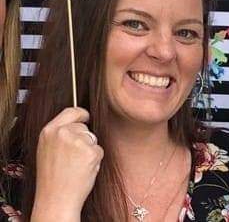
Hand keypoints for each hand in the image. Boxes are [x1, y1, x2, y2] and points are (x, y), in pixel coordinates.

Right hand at [31, 107, 103, 221]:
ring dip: (89, 150)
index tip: (86, 116)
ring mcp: (77, 141)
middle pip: (83, 126)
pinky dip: (95, 160)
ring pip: (92, 138)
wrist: (56, 200)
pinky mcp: (91, 151)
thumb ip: (59, 134)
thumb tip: (76, 122)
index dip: (81, 113)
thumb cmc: (52, 179)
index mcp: (49, 131)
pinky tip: (84, 170)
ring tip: (76, 165)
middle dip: (84, 139)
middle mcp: (62, 133)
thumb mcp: (47, 149)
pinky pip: (99, 150)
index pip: (70, 111)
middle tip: (73, 158)